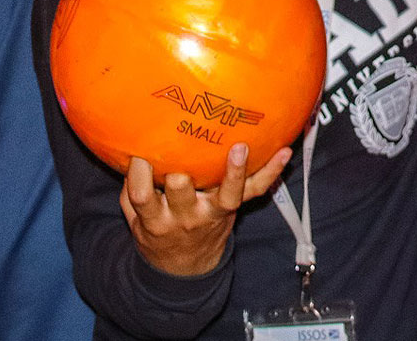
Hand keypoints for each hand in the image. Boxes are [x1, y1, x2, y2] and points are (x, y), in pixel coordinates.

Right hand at [120, 144, 291, 276]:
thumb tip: (132, 153)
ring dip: (234, 171)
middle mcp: (185, 216)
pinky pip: (256, 192)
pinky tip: (285, 152)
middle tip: (181, 160)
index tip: (140, 156)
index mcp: (156, 219)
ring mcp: (213, 214)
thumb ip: (131, 192)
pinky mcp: (233, 210)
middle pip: (181, 192)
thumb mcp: (136, 221)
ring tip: (240, 148)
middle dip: (180, 177)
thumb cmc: (158, 233)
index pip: (142, 196)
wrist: (185, 269)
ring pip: (226, 194)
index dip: (140, 175)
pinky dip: (272, 172)